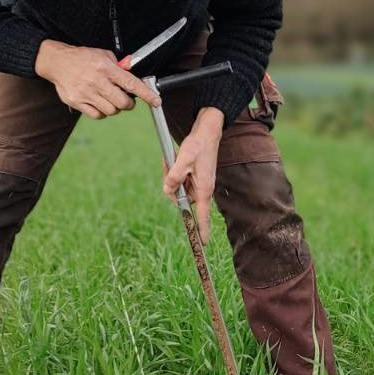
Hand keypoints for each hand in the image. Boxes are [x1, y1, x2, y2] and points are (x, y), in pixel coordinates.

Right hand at [35, 40, 160, 118]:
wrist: (57, 62)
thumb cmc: (82, 58)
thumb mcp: (104, 55)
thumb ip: (120, 66)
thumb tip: (135, 74)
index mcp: (106, 68)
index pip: (132, 83)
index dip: (147, 94)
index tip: (156, 101)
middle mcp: (97, 81)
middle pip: (123, 102)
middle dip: (128, 103)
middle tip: (126, 99)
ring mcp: (86, 93)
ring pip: (111, 111)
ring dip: (114, 107)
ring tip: (109, 98)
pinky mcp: (77, 102)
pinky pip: (97, 115)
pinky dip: (102, 112)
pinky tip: (99, 103)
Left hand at [162, 107, 224, 241]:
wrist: (206, 132)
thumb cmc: (199, 145)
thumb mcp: (184, 159)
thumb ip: (174, 176)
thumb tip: (167, 190)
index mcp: (204, 189)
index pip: (203, 215)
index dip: (202, 229)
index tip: (201, 243)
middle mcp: (202, 188)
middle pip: (182, 199)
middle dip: (171, 186)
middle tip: (169, 167)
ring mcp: (198, 183)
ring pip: (178, 188)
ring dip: (171, 176)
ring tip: (172, 158)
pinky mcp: (194, 176)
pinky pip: (179, 180)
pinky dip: (174, 171)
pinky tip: (174, 158)